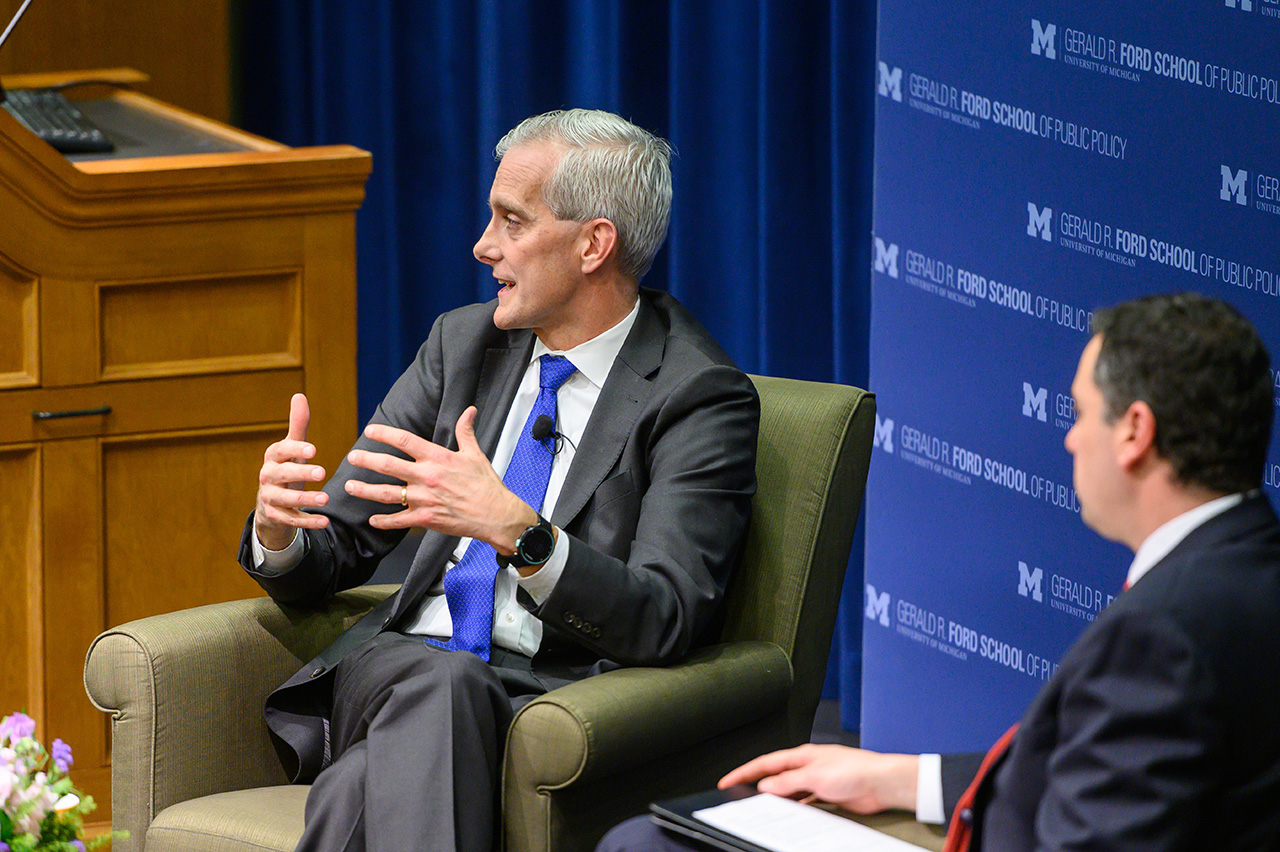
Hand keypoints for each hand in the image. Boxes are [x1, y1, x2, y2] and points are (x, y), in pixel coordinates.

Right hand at [254, 393, 328, 548]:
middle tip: (322, 472)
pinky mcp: (276, 516)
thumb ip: (298, 425)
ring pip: (285, 500)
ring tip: (326, 498)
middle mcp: (267, 477)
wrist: (271, 502)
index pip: (280, 451)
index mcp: (273, 457)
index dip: (295, 449)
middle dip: (300, 473)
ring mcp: (270, 498)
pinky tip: (324, 521)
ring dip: (305, 500)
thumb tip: (299, 395)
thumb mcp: (293, 448)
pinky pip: (291, 520)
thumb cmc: (287, 467)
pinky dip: (307, 521)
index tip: (313, 449)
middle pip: (281, 475)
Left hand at [344, 407, 535, 553]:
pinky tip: (372, 519)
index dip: (385, 433)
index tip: (370, 430)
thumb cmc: (486, 485)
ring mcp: (424, 499)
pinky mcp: (426, 519)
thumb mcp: (476, 454)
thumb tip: (469, 411)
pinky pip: (398, 520)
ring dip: (365, 490)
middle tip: (352, 456)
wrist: (496, 514)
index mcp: (437, 458)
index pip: (405, 440)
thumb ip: (465, 431)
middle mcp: (427, 477)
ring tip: (350, 486)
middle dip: (366, 459)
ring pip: (386, 493)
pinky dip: (383, 521)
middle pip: (388, 465)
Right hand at [718, 744, 918, 814]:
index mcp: (801, 756)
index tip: (727, 780)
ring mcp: (817, 780)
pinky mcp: (827, 794)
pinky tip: (789, 814)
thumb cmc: (855, 770)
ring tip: (761, 808)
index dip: (744, 772)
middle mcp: (807, 766)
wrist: (882, 782)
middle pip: (775, 776)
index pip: (765, 763)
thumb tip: (766, 785)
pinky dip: (794, 807)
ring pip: (789, 790)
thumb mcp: (814, 776)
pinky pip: (803, 801)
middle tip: (737, 794)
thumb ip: (788, 781)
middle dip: (756, 785)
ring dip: (776, 799)